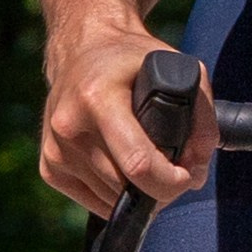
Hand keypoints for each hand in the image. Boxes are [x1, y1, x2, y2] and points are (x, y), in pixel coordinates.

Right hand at [39, 19, 216, 218]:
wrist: (80, 49)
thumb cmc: (132, 60)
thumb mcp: (178, 68)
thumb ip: (202, 117)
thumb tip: (198, 168)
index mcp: (97, 98)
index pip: (138, 163)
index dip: (170, 181)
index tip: (187, 175)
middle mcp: (69, 126)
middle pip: (126, 187)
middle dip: (160, 187)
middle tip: (173, 166)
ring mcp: (55, 150)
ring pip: (111, 200)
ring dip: (138, 191)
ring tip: (146, 159)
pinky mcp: (48, 168)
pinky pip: (94, 201)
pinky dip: (116, 193)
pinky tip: (121, 164)